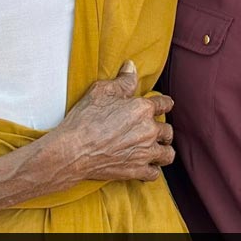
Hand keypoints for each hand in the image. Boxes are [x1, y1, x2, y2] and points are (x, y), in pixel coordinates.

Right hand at [52, 60, 174, 182]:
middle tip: (154, 130)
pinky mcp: (137, 171)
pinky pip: (155, 173)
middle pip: (167, 130)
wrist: (73, 150)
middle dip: (162, 129)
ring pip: (167, 153)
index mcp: (143, 109)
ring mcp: (145, 152)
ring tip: (157, 149)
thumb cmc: (85, 119)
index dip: (164, 104)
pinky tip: (146, 166)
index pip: (164, 104)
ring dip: (163, 150)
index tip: (164, 105)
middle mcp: (149, 131)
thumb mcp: (102, 91)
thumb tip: (131, 67)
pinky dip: (152, 170)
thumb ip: (122, 80)